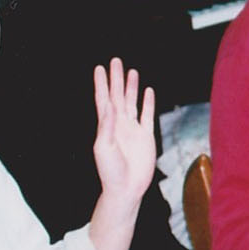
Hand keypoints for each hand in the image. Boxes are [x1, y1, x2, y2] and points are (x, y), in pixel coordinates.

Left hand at [92, 57, 155, 213]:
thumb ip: (107, 127)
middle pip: (117, 96)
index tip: (100, 68)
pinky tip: (148, 91)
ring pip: (132, 102)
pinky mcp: (146, 136)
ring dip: (131, 87)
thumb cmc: (110, 171)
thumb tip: (110, 106)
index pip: (103, 100)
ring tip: (132, 72)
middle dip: (116, 79)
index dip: (101, 84)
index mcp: (106, 126)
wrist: (127, 188)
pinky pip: (147, 115)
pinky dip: (148, 103)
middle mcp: (119, 124)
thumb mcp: (104, 148)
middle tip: (116, 61)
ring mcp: (132, 129)